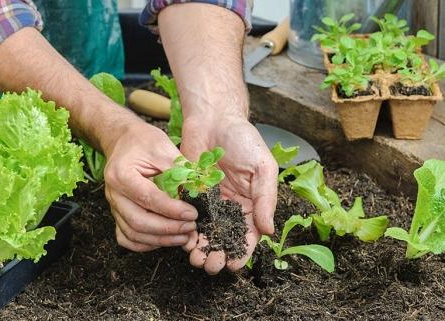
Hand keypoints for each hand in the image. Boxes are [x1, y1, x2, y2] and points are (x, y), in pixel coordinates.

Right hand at [103, 120, 197, 251]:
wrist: (123, 140)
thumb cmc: (143, 141)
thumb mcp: (163, 148)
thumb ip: (180, 171)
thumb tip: (199, 194)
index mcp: (122, 174)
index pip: (148, 199)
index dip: (172, 210)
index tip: (193, 214)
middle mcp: (113, 193)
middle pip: (138, 222)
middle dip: (168, 229)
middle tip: (191, 227)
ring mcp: (113, 206)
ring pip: (133, 234)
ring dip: (161, 240)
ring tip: (184, 236)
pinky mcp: (117, 214)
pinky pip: (126, 237)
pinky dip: (145, 244)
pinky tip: (164, 240)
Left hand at [181, 116, 277, 273]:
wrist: (213, 118)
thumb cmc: (243, 139)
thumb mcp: (262, 168)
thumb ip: (265, 200)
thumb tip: (269, 231)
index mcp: (251, 203)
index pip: (248, 235)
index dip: (242, 252)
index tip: (233, 266)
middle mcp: (231, 206)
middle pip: (225, 238)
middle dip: (219, 255)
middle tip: (211, 266)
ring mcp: (210, 202)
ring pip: (206, 232)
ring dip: (201, 248)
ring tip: (196, 260)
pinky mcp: (191, 194)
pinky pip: (188, 217)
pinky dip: (186, 230)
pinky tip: (183, 240)